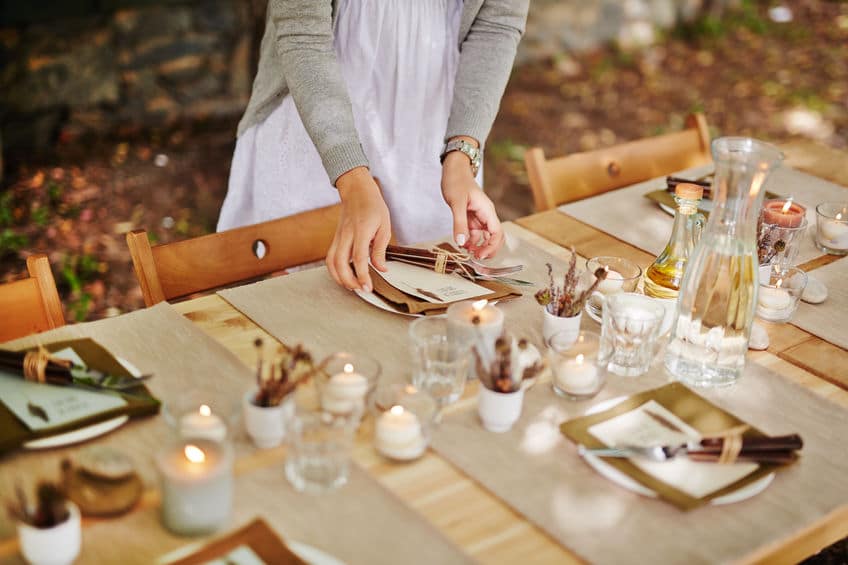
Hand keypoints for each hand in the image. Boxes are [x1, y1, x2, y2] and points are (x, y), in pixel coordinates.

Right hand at [328, 167, 391, 291]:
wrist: (357, 192)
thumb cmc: (373, 207)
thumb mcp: (385, 226)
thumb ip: (381, 249)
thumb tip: (381, 269)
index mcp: (361, 231)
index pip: (359, 258)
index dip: (362, 275)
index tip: (367, 287)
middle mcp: (346, 235)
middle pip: (340, 263)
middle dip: (349, 281)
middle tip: (361, 290)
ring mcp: (338, 237)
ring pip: (331, 262)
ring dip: (339, 278)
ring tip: (352, 286)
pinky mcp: (335, 239)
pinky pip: (330, 258)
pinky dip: (334, 271)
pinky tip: (344, 277)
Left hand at [441, 149, 503, 258]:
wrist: (453, 169)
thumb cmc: (457, 181)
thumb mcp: (457, 202)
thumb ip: (459, 223)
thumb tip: (462, 242)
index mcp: (487, 211)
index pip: (497, 233)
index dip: (491, 246)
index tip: (480, 255)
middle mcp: (486, 215)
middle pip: (494, 237)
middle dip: (488, 249)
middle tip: (475, 257)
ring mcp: (479, 217)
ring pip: (483, 237)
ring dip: (477, 246)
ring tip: (465, 251)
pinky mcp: (471, 217)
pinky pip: (474, 233)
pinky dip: (469, 240)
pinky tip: (461, 242)